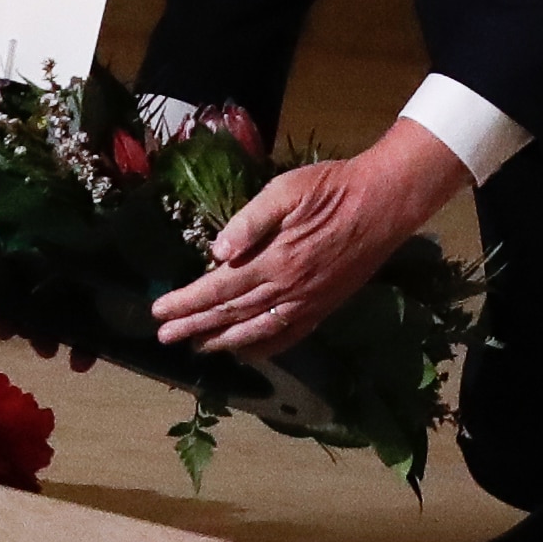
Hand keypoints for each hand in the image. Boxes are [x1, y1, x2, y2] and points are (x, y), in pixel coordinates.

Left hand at [151, 120, 469, 358]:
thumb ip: (249, 221)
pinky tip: (247, 353)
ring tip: (196, 346)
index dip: (186, 302)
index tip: (158, 311)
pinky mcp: (324, 307)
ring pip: (257, 332)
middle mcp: (288, 290)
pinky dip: (264, 348)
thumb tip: (217, 251)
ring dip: (223, 341)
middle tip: (164, 337)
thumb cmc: (331, 189)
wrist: (384, 203)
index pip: (218, 288)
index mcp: (274, 260)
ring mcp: (308, 303)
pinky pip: (288, 336)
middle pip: (231, 315)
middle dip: (194, 327)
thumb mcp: (285, 190)